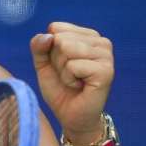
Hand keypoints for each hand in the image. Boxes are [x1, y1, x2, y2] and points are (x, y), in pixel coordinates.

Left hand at [30, 22, 114, 144]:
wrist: (71, 116)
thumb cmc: (60, 89)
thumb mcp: (43, 65)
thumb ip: (39, 47)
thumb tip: (47, 35)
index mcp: (88, 35)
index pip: (56, 28)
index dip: (50, 50)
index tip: (62, 66)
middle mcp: (101, 42)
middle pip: (60, 39)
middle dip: (57, 61)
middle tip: (68, 76)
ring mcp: (106, 55)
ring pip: (66, 49)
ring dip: (63, 70)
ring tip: (74, 81)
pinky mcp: (105, 71)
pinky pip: (73, 66)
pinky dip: (69, 79)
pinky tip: (79, 87)